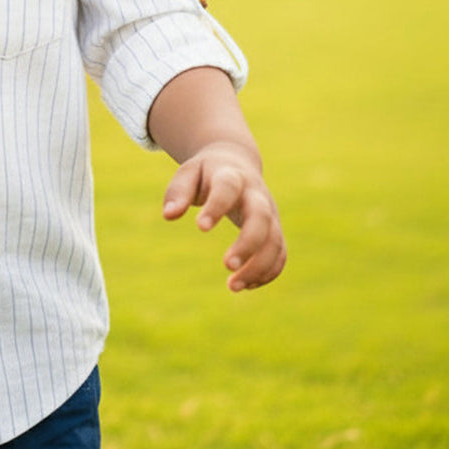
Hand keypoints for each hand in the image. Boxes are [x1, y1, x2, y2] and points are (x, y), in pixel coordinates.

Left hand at [161, 141, 286, 291]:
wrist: (236, 161)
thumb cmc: (206, 172)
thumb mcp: (188, 174)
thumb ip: (178, 192)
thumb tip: (169, 215)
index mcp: (232, 176)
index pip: (228, 188)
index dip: (216, 207)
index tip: (200, 228)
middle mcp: (256, 194)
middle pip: (261, 217)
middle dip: (248, 243)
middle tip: (227, 265)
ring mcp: (270, 212)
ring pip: (275, 240)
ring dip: (259, 266)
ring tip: (232, 286)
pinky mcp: (275, 229)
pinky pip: (280, 253)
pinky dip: (268, 272)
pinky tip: (245, 285)